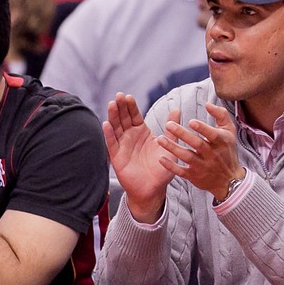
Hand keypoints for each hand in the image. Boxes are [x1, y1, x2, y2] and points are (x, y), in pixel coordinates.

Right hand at [103, 93, 177, 221]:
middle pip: (123, 118)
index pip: (135, 115)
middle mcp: (130, 136)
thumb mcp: (170, 146)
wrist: (154, 188)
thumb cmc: (162, 168)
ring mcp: (122, 145)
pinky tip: (106, 124)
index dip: (131, 106)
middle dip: (120, 107)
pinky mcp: (117, 156)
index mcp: (142, 132)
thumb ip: (172, 129)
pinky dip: (108, 134)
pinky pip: (111, 144)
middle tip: (119, 95)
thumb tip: (177, 109)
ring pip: (116, 128)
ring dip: (113, 116)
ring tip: (112, 104)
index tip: (128, 96)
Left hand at [156, 102, 243, 199]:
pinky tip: (160, 158)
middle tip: (168, 125)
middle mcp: (212, 155)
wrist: (229, 180)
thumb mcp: (229, 131)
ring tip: (159, 139)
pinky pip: (181, 171)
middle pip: (197, 144)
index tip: (191, 121)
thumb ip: (221, 115)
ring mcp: (203, 166)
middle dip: (183, 134)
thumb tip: (208, 104)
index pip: (213, 135)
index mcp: (221, 142)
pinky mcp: (194, 176)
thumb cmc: (227, 150)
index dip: (203, 128)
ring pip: (187, 157)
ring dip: (173, 148)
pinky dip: (171, 166)